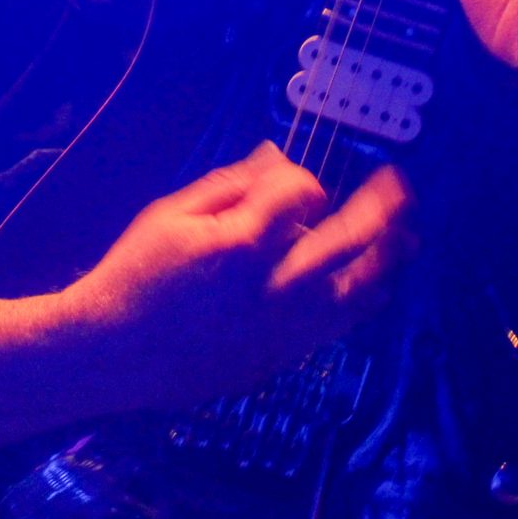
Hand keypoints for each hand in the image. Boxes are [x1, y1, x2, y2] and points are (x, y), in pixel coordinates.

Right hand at [59, 143, 413, 414]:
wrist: (110, 353)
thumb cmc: (134, 275)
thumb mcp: (170, 215)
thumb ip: (231, 186)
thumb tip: (277, 159)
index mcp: (241, 243)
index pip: (302, 193)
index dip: (304, 180)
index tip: (295, 181)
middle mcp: (272, 288)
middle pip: (351, 241)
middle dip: (382, 208)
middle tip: (402, 188)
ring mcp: (281, 330)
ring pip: (358, 295)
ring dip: (387, 261)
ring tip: (407, 239)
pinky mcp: (279, 359)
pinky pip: (334, 328)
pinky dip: (357, 301)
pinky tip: (367, 284)